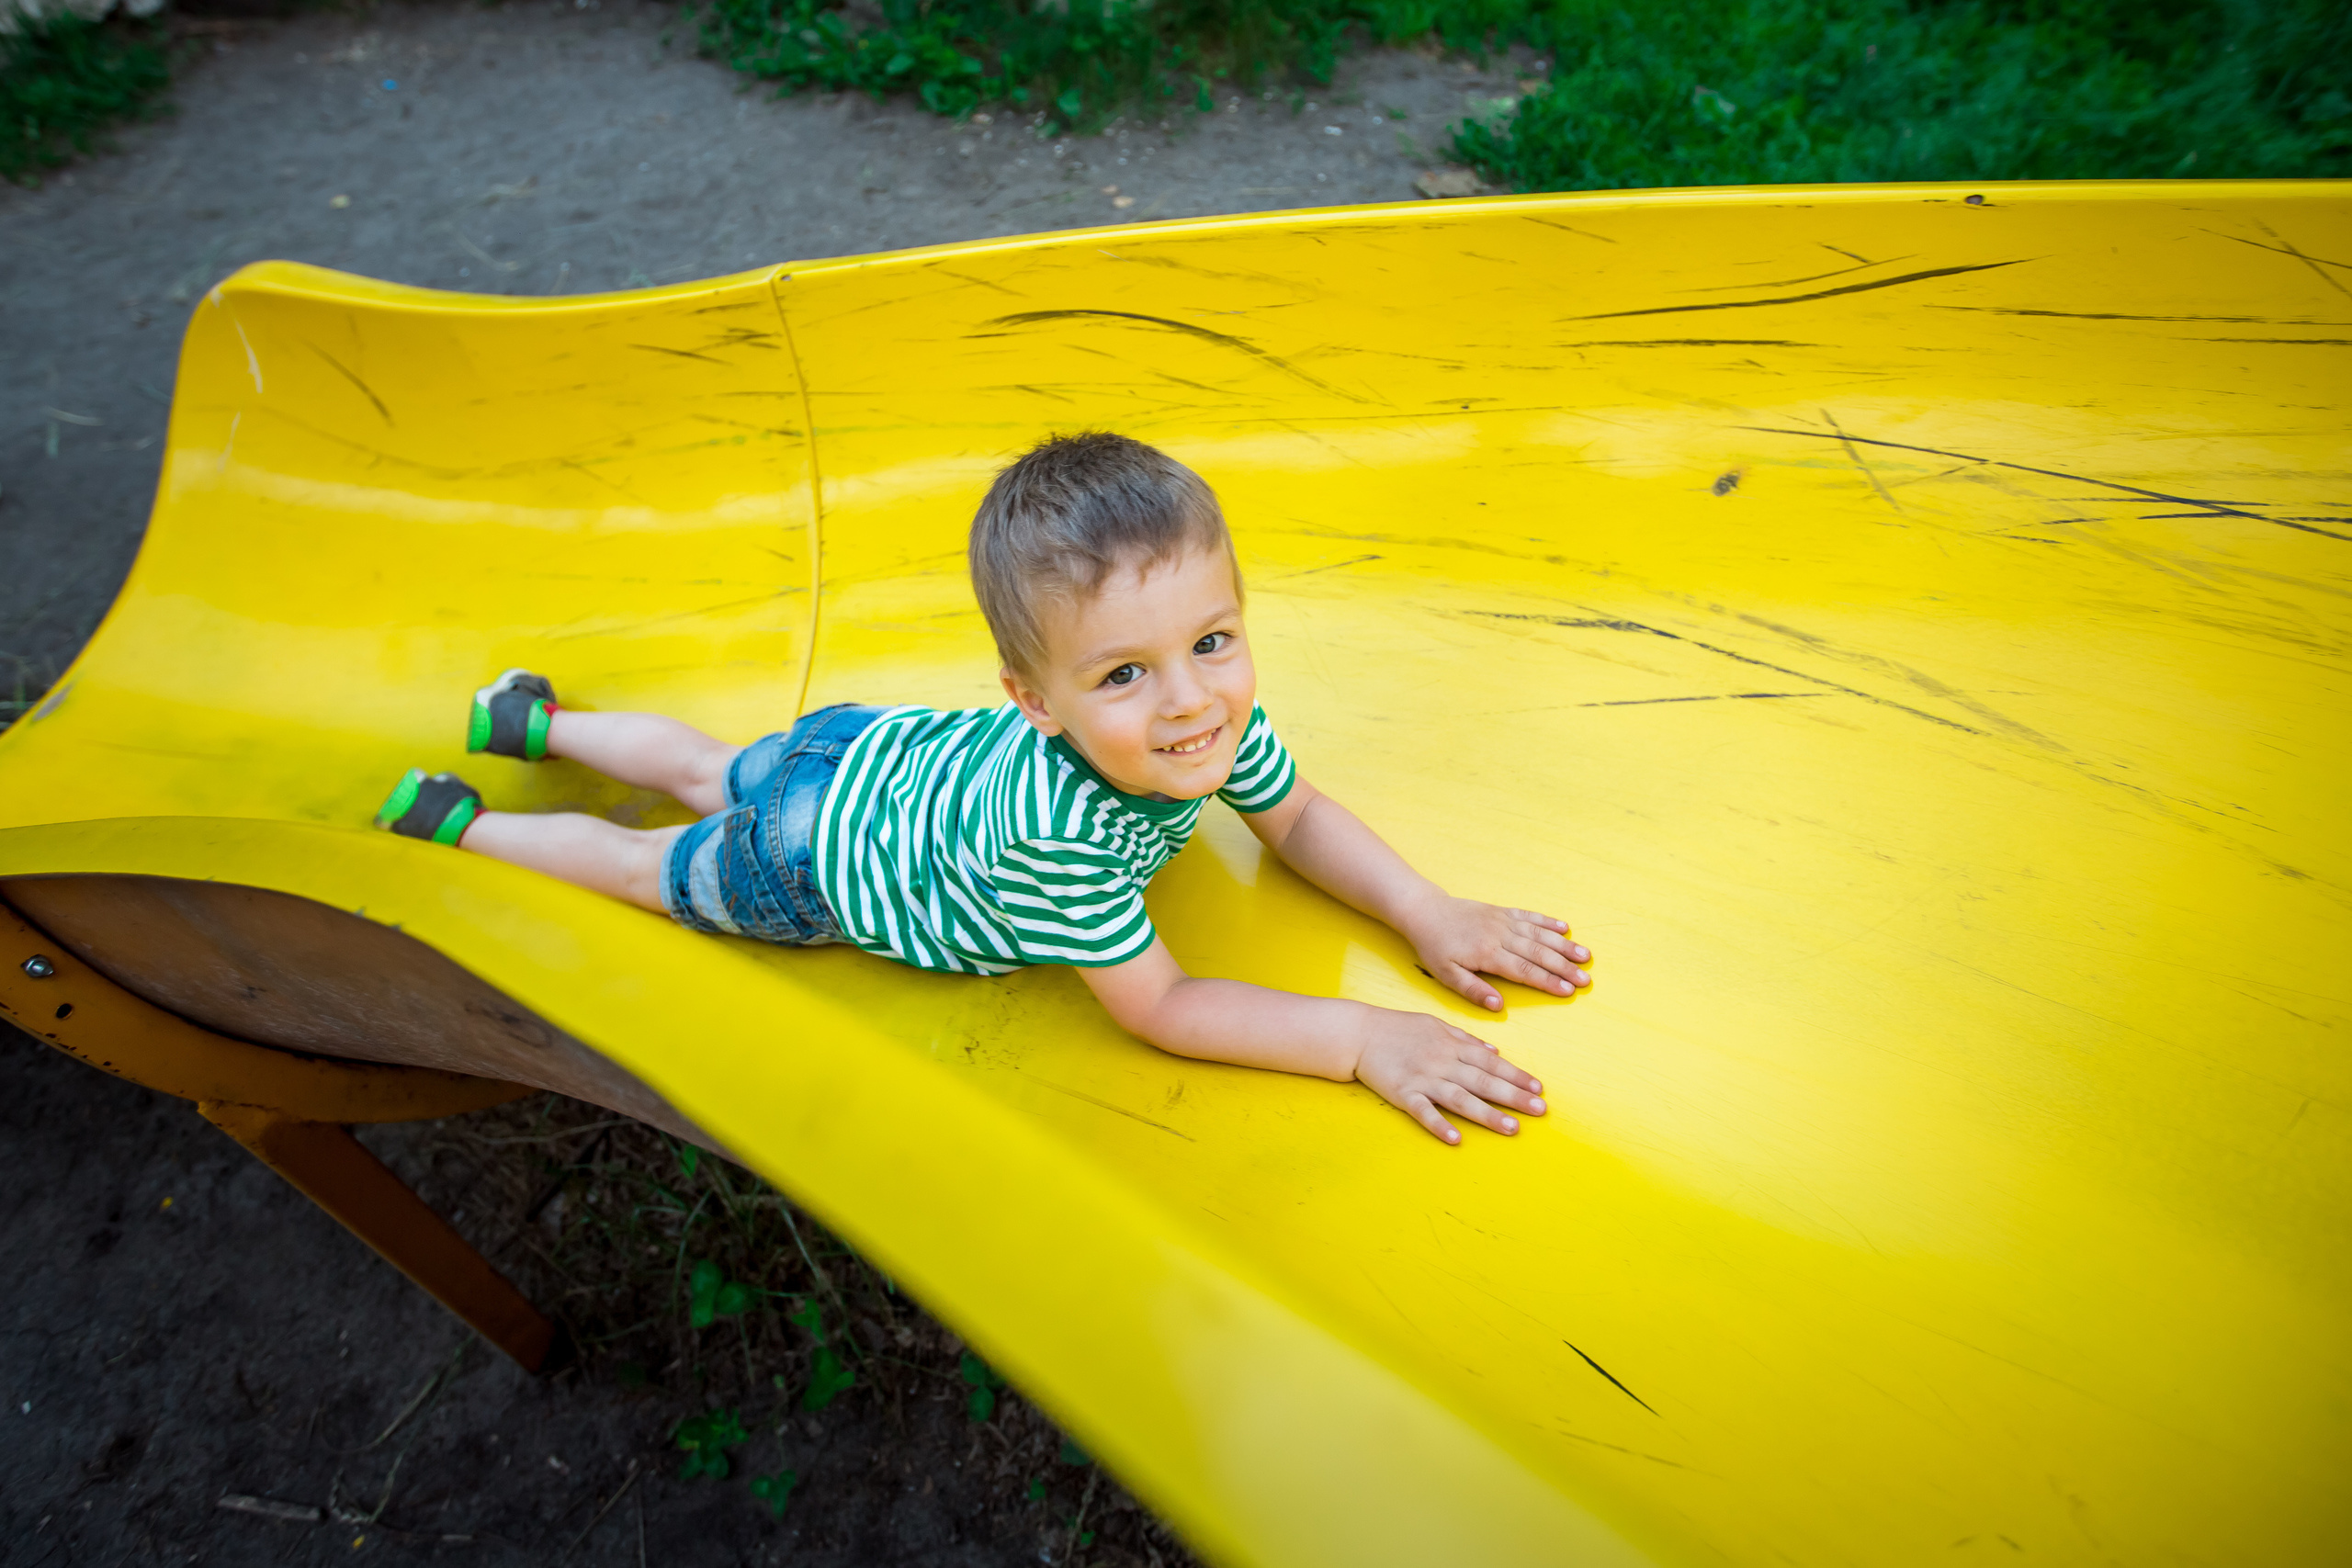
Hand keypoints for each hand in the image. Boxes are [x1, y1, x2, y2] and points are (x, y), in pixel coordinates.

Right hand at [1353, 1009, 1546, 1144]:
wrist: (1359, 1033)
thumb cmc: (1398, 1028)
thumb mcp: (1436, 1025)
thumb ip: (1465, 1039)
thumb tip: (1494, 1050)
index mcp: (1452, 1045)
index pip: (1491, 1062)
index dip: (1516, 1075)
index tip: (1538, 1088)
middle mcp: (1442, 1062)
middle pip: (1483, 1081)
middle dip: (1513, 1096)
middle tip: (1539, 1110)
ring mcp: (1423, 1078)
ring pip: (1461, 1098)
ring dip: (1487, 1114)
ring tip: (1512, 1128)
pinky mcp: (1403, 1093)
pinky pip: (1424, 1112)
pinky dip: (1439, 1125)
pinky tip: (1455, 1138)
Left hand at [1406, 896, 1591, 1010]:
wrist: (1426, 912)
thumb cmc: (1435, 947)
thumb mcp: (1446, 975)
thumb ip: (1473, 990)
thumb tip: (1499, 1006)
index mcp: (1487, 954)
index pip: (1524, 970)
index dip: (1547, 981)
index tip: (1568, 991)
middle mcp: (1500, 935)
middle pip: (1538, 953)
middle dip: (1564, 967)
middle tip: (1586, 979)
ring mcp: (1503, 921)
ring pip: (1539, 934)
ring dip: (1564, 945)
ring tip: (1585, 956)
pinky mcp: (1503, 911)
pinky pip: (1530, 916)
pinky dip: (1549, 921)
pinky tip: (1566, 928)